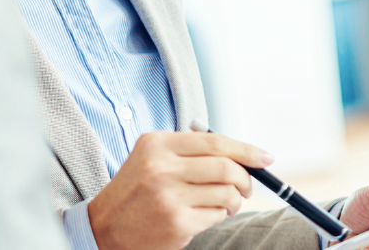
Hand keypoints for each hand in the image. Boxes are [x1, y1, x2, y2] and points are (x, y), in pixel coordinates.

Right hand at [87, 130, 270, 249]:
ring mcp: (169, 198)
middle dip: (246, 178)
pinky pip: (217, 215)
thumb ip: (191, 148)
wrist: (103, 227)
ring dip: (235, 200)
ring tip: (227, 203)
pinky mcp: (177, 224)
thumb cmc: (137, 189)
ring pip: (227, 193)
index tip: (265, 157)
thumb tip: (244, 153)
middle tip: (247, 186)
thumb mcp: (153, 156)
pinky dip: (219, 215)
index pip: (216, 142)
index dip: (246, 150)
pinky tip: (206, 215)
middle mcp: (162, 168)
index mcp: (158, 144)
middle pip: (227, 167)